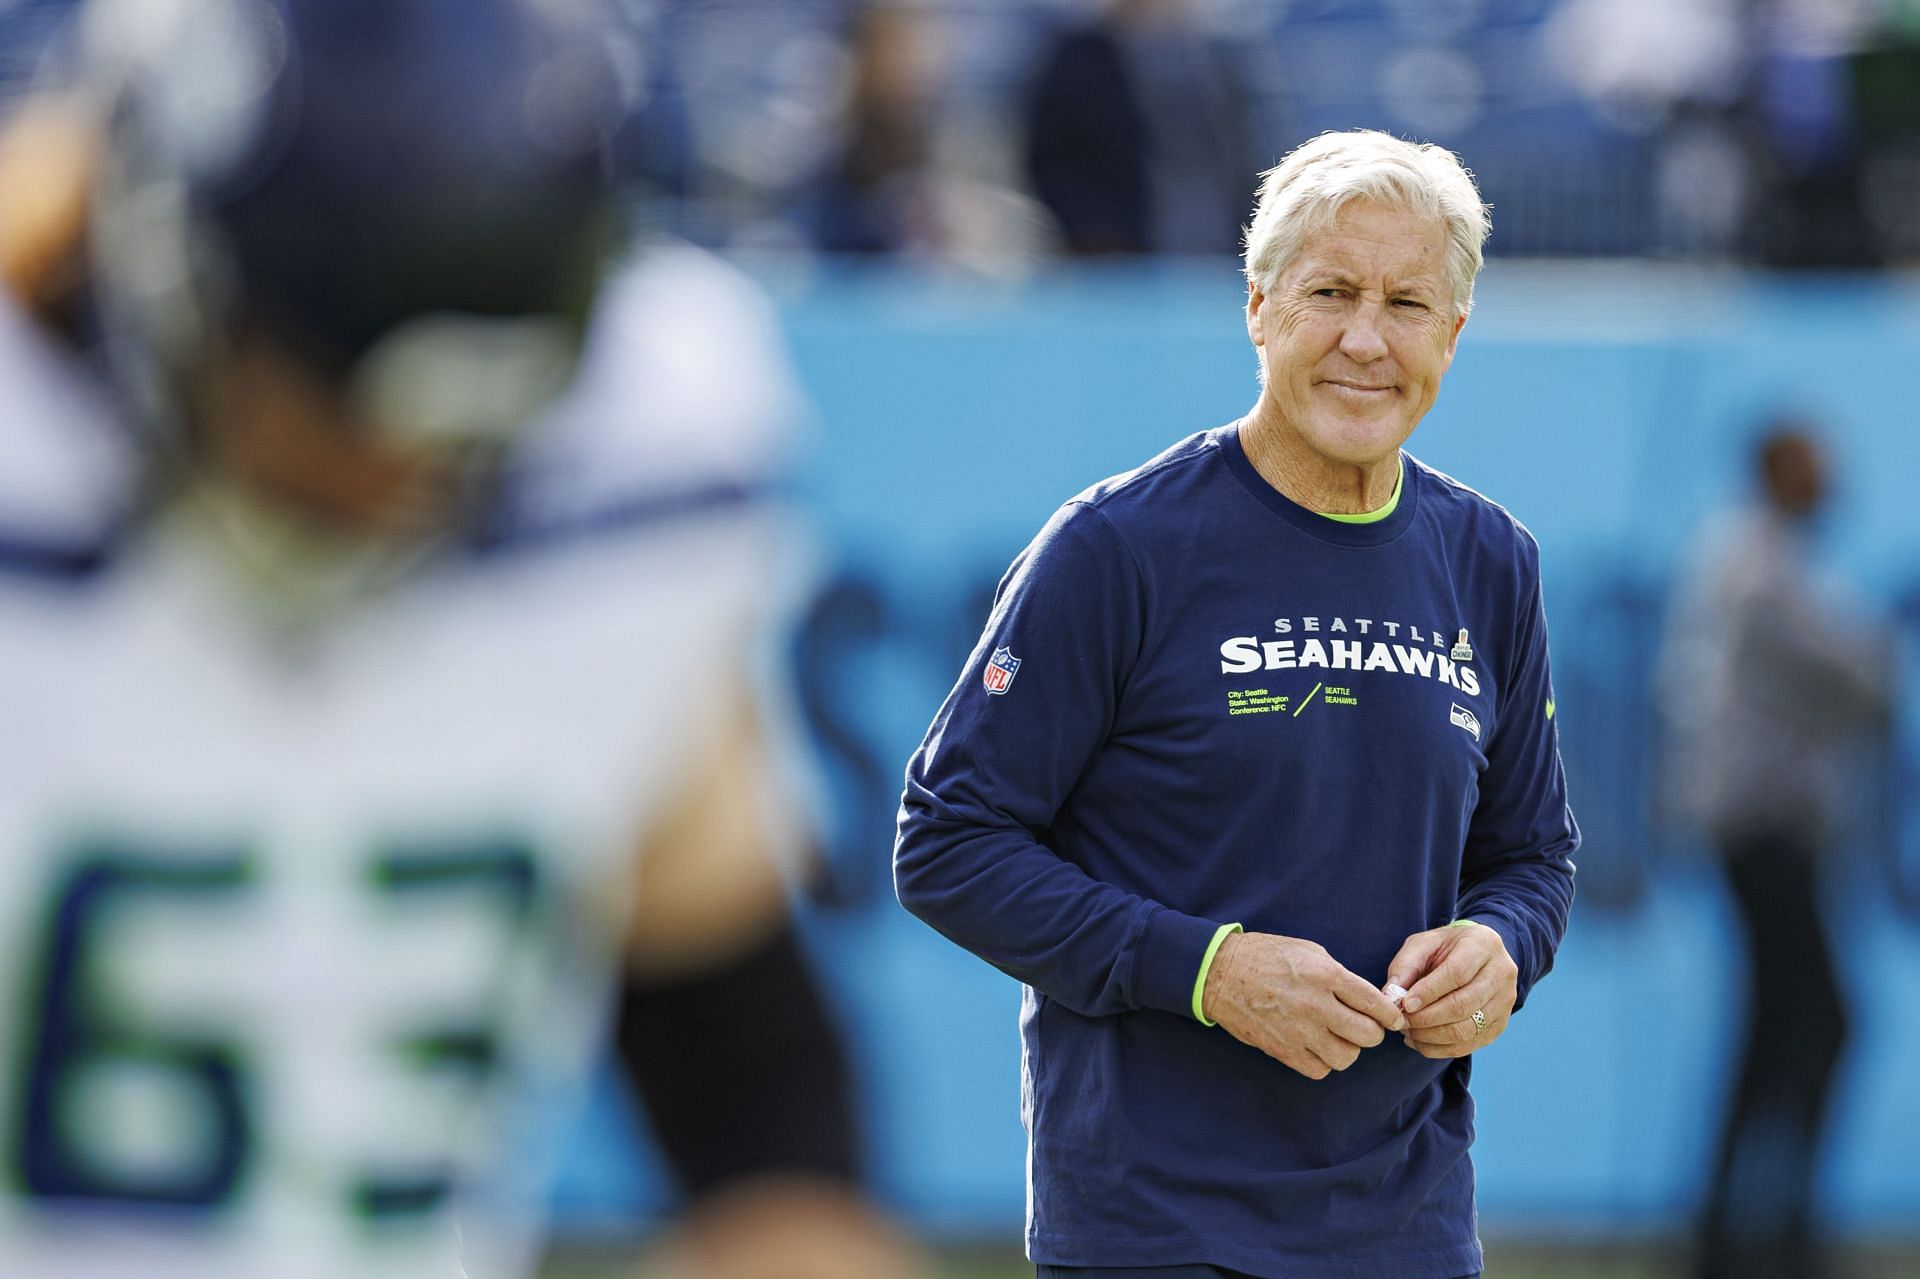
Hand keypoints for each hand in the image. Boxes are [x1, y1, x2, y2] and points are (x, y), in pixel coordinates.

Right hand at [1202, 932, 1406, 1079]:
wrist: (1220, 973)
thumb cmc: (1266, 956)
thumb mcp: (1309, 951)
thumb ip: (1340, 975)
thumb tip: (1366, 1000)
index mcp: (1326, 975)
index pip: (1375, 1003)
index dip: (1391, 1015)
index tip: (1393, 1019)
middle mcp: (1316, 1005)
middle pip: (1368, 1036)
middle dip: (1372, 1033)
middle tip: (1364, 1027)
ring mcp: (1299, 1031)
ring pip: (1346, 1057)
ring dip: (1347, 1049)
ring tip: (1337, 1038)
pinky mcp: (1282, 1050)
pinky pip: (1319, 1070)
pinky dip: (1323, 1062)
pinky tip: (1317, 1048)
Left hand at [1385, 921, 1517, 1058]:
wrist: (1475, 956)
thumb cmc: (1444, 949)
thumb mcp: (1422, 944)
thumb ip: (1405, 966)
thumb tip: (1390, 996)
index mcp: (1483, 945)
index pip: (1457, 973)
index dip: (1429, 992)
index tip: (1405, 1004)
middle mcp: (1501, 973)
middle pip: (1463, 1005)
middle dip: (1427, 1018)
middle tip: (1401, 1021)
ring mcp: (1505, 1002)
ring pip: (1467, 1029)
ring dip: (1431, 1036)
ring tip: (1408, 1031)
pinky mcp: (1500, 1025)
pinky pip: (1469, 1045)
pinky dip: (1440, 1049)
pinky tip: (1419, 1042)